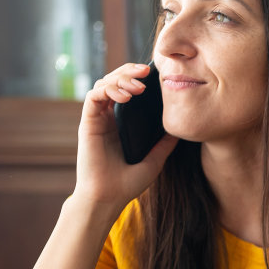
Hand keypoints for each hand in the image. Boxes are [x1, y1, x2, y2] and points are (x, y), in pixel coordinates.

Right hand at [74, 62, 179, 212]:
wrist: (109, 198)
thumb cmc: (127, 184)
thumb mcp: (154, 161)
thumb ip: (164, 145)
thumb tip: (180, 131)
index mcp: (120, 124)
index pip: (125, 90)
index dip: (136, 78)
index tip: (154, 75)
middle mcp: (107, 118)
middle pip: (113, 81)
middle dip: (128, 71)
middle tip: (147, 70)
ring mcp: (96, 119)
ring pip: (103, 84)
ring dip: (120, 79)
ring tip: (139, 86)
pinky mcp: (88, 123)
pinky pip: (94, 97)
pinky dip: (109, 90)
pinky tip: (126, 96)